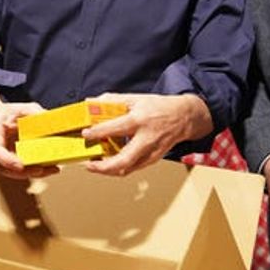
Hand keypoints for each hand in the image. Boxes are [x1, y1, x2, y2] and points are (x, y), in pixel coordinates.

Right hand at [0, 101, 58, 178]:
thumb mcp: (21, 108)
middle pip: (5, 167)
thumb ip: (35, 113)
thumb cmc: (6, 113)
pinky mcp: (6, 164)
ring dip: (32, 173)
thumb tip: (52, 120)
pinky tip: (49, 168)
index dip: (8, 160)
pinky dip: (33, 171)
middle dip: (25, 171)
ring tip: (52, 169)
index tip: (21, 166)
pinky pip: (19, 171)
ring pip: (13, 172)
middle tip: (42, 169)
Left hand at [82, 93, 212, 175]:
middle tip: (89, 164)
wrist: (183, 117)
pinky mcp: (153, 159)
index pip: (116, 128)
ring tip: (96, 165)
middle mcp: (146, 138)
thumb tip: (92, 102)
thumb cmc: (159, 107)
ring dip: (109, 170)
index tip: (86, 134)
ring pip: (128, 169)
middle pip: (123, 159)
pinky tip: (110, 163)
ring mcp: (151, 151)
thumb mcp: (136, 99)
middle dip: (103, 167)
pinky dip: (119, 168)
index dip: (98, 132)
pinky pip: (133, 168)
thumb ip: (113, 101)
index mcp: (140, 120)